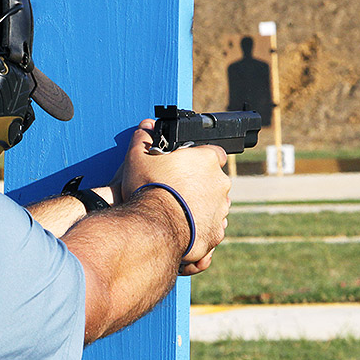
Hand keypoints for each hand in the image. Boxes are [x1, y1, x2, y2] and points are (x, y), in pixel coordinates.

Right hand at [116, 118, 231, 263]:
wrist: (153, 227)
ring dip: (200, 207)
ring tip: (177, 212)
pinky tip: (181, 228)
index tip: (187, 167)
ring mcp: (220, 209)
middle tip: (177, 191)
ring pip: (213, 205)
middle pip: (213, 181)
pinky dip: (199, 229)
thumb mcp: (138, 156)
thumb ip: (143, 138)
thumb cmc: (148, 189)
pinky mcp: (215, 232)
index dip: (200, 160)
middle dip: (199, 185)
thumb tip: (147, 126)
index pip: (214, 153)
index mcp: (207, 160)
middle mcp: (220, 183)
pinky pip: (210, 228)